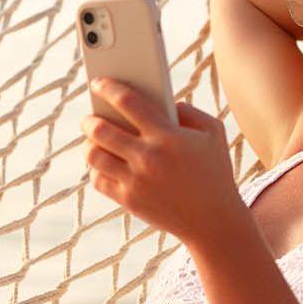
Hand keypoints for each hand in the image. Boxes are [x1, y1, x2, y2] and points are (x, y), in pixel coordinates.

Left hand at [79, 77, 246, 246]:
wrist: (215, 221)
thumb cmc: (214, 172)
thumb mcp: (213, 132)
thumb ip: (188, 110)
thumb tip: (162, 101)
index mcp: (168, 136)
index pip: (127, 101)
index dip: (108, 87)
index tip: (97, 82)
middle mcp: (148, 157)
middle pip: (101, 129)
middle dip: (89, 119)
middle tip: (88, 116)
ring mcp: (135, 180)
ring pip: (94, 155)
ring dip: (88, 143)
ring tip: (91, 139)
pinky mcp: (128, 200)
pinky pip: (98, 179)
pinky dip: (96, 168)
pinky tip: (101, 162)